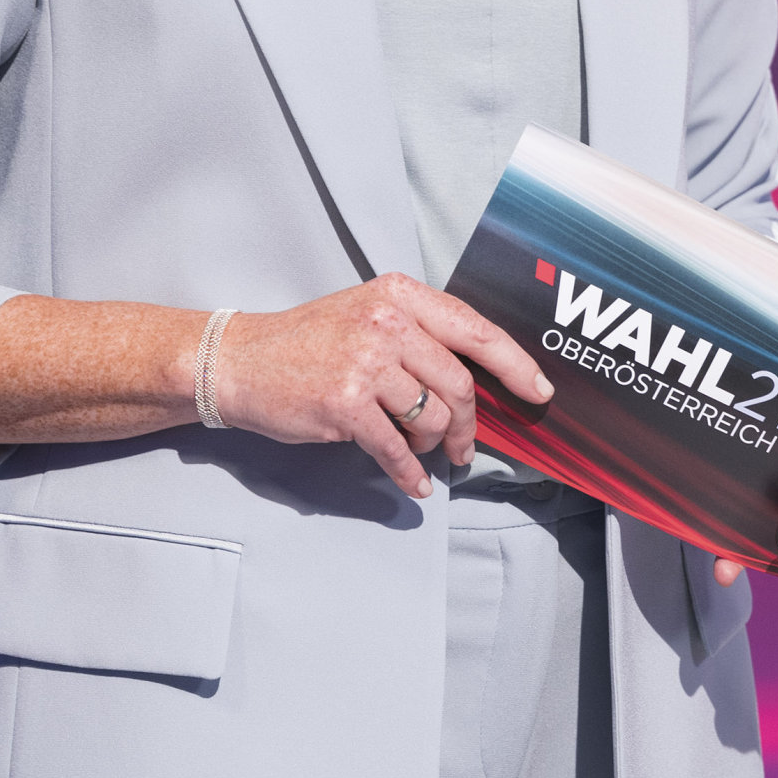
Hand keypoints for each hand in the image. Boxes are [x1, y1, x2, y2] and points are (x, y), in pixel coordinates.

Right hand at [205, 273, 550, 498]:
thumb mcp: (367, 313)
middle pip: (459, 382)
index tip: (538, 391)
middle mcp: (387, 323)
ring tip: (425, 452)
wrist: (240, 361)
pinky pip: (396, 447)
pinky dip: (410, 471)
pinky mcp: (345, 402)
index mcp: (399, 296)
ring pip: (432, 415)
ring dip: (434, 444)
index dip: (515, 364)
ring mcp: (366, 362)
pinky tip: (414, 482)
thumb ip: (419, 333)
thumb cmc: (307, 341)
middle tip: (464, 446)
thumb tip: (475, 377)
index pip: (476, 329)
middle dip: (469, 423)